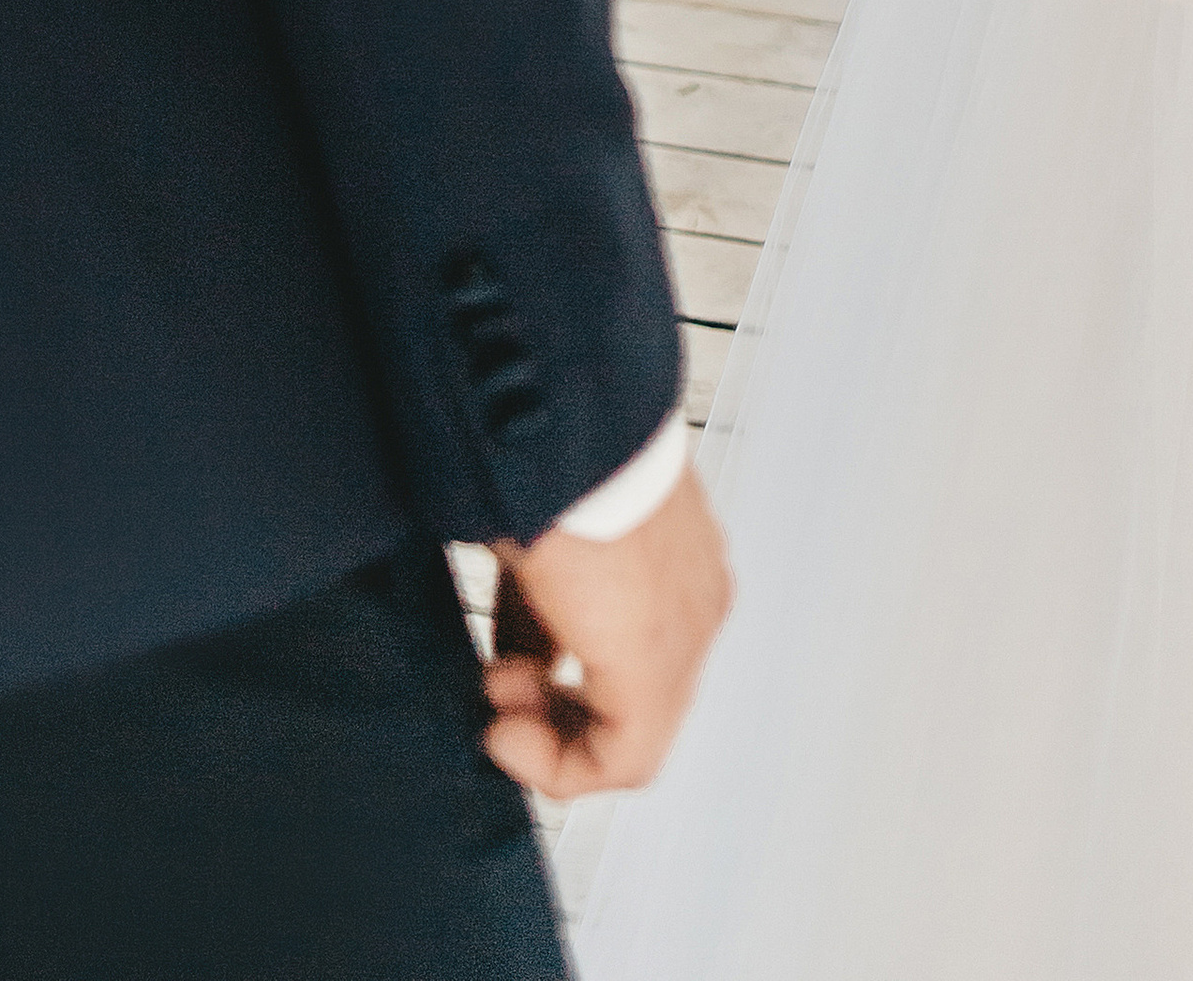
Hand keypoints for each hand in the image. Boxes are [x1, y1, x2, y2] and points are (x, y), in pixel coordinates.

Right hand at [483, 464, 733, 801]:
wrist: (557, 427)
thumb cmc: (544, 454)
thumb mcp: (542, 541)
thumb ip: (538, 612)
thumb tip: (514, 663)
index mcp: (678, 554)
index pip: (630, 645)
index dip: (557, 674)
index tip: (502, 671)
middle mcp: (695, 597)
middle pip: (631, 693)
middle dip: (551, 705)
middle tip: (497, 690)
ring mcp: (686, 634)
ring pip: (631, 730)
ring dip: (551, 733)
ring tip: (497, 700)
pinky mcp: (658, 667)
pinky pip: (624, 758)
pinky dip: (560, 765)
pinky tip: (508, 736)